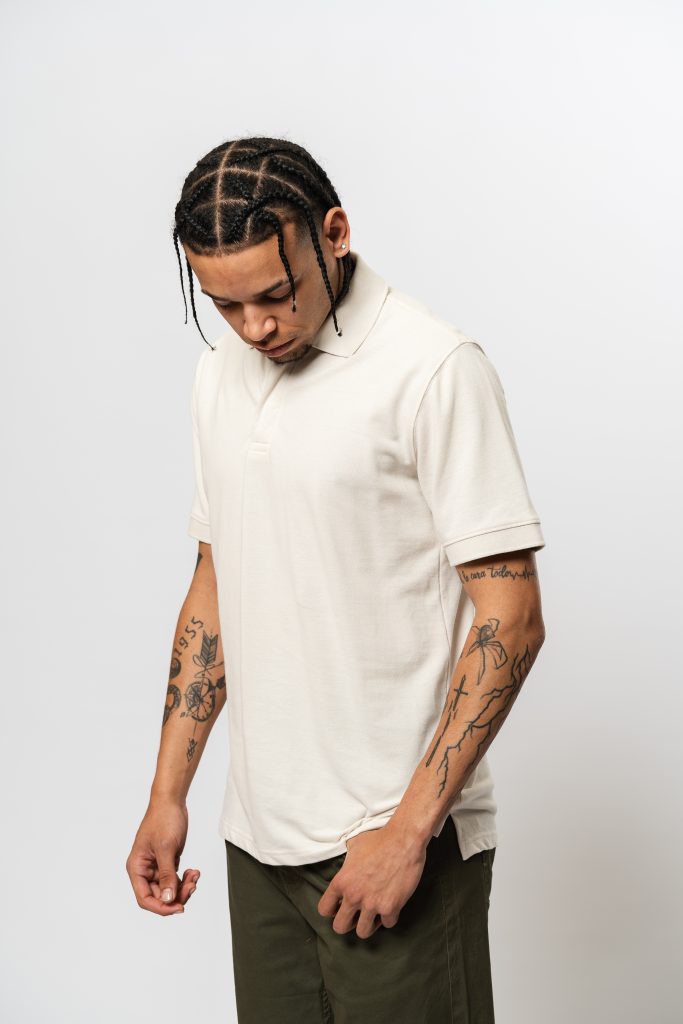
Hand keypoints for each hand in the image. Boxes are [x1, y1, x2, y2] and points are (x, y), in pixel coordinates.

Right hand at [126, 798, 200, 916]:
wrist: (171, 801)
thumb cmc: (164, 820)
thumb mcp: (166, 848)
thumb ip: (167, 875)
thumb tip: (168, 899)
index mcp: (137, 868)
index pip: (145, 898)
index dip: (161, 907)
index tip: (179, 907)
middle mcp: (144, 870)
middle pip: (159, 896)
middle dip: (177, 894)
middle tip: (193, 886)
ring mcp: (156, 867)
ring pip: (169, 889)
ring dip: (183, 887)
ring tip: (195, 876)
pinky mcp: (167, 862)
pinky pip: (175, 879)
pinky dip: (185, 879)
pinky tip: (194, 872)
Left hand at [317, 822, 426, 939]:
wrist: (404, 840)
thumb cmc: (379, 838)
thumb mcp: (354, 844)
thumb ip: (347, 861)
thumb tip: (346, 863)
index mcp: (341, 882)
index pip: (324, 909)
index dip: (332, 909)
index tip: (340, 906)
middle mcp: (353, 896)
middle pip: (340, 927)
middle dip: (347, 922)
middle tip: (356, 915)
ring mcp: (372, 904)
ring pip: (363, 932)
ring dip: (368, 924)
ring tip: (373, 913)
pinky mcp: (390, 907)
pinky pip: (387, 924)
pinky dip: (389, 917)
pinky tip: (391, 905)